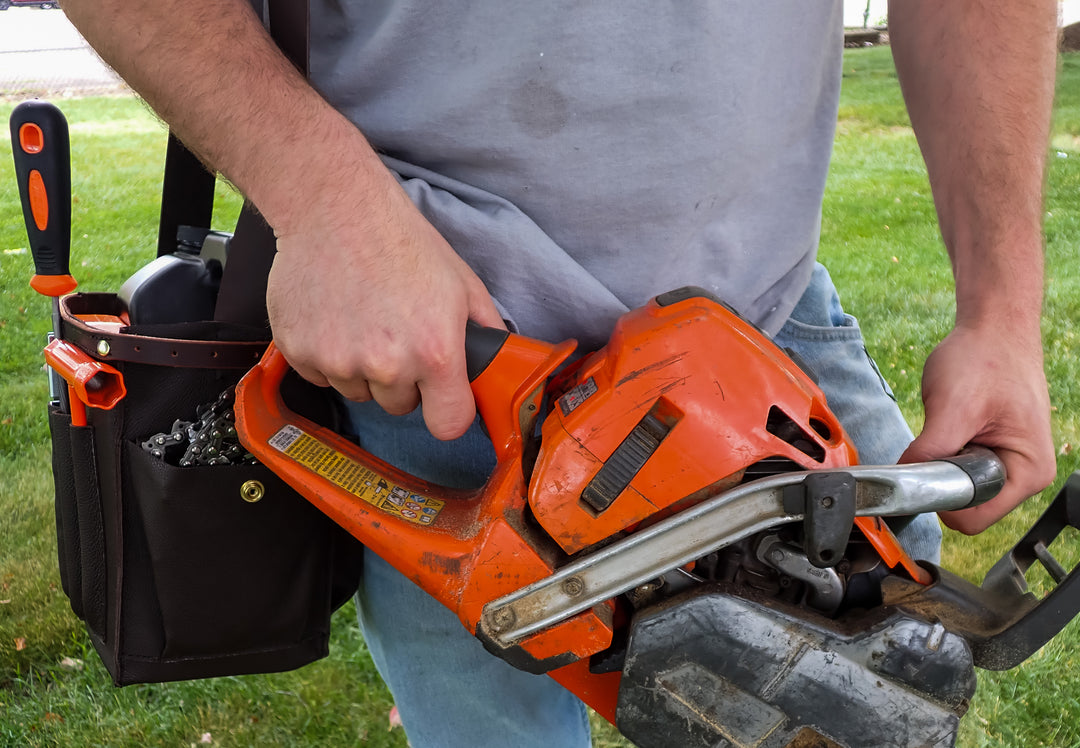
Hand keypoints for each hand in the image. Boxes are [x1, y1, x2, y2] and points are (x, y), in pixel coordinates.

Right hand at [265, 170, 504, 440]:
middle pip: (400, 407)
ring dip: (363, 369)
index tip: (442, 398)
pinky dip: (326, 357)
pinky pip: (320, 377)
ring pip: (359, 392)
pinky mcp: (299, 351)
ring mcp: (338, 361)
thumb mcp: (462, 283)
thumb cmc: (401, 240)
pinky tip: (335, 316)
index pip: (448, 425)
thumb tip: (500, 363)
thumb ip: (485, 331)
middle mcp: (387, 364)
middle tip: (397, 335)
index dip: (446, 411)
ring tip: (364, 319)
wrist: (336, 208)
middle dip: (402, 381)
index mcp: (435, 352)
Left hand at [899, 322, 1054, 533]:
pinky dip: (942, 450)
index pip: (973, 519)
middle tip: (938, 437)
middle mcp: (1023, 476)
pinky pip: (955, 467)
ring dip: (940, 462)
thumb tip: (902, 482)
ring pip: (956, 487)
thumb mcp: (953, 407)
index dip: (939, 501)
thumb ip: (931, 452)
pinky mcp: (989, 452)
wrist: (993, 327)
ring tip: (949, 423)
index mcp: (1027, 473)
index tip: (920, 472)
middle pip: (964, 506)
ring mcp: (1007, 464)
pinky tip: (950, 421)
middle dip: (940, 478)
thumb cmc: (985, 359)